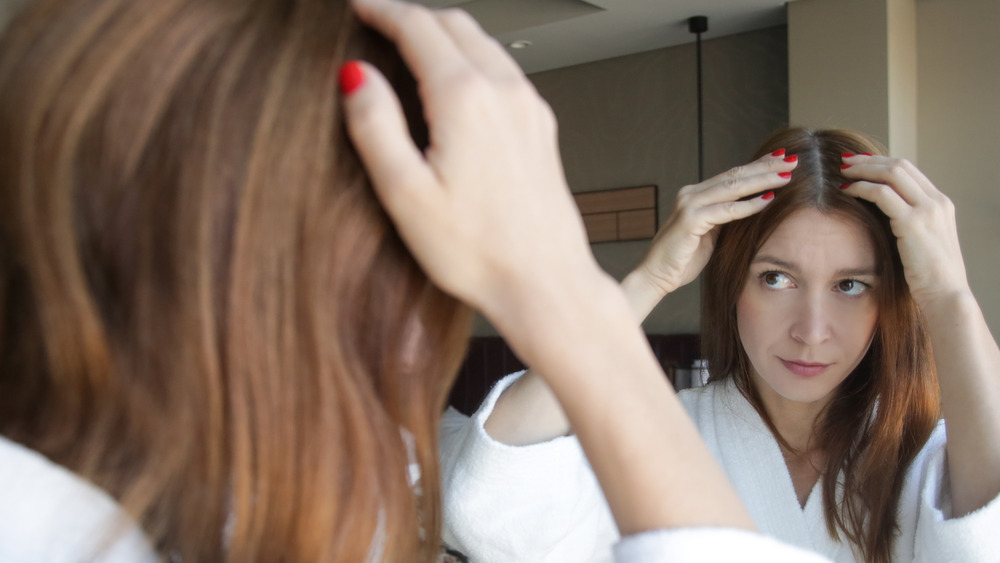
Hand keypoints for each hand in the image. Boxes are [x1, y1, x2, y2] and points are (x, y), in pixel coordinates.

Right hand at [343, 0, 599, 327]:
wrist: (544, 282)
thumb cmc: (478, 251)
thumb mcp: (405, 193)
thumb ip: (375, 126)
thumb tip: (356, 77)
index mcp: (466, 100)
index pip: (418, 26)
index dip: (382, 10)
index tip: (360, 7)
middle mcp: (504, 94)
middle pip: (455, 24)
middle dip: (413, 16)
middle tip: (380, 22)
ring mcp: (529, 108)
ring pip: (484, 43)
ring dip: (445, 33)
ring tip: (413, 46)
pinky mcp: (541, 128)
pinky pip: (504, 71)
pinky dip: (473, 59)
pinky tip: (457, 84)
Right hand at [628, 152, 796, 303]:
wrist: (655, 276)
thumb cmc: (682, 259)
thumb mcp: (709, 234)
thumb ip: (724, 218)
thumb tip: (751, 208)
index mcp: (695, 195)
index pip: (732, 175)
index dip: (757, 166)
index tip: (781, 159)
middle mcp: (691, 194)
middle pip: (734, 175)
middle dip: (765, 167)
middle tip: (791, 160)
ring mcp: (689, 205)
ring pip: (732, 187)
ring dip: (762, 181)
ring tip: (786, 175)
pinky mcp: (690, 220)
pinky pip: (726, 211)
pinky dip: (748, 206)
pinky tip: (768, 200)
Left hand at [840, 155, 969, 307]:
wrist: (946, 295)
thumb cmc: (929, 277)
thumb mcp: (923, 243)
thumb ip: (909, 224)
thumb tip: (883, 215)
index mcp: (941, 204)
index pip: (910, 170)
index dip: (882, 163)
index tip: (860, 163)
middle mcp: (937, 202)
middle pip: (900, 166)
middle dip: (869, 160)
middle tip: (845, 161)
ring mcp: (928, 210)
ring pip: (891, 174)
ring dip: (863, 170)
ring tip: (842, 171)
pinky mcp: (913, 223)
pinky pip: (882, 194)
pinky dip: (862, 187)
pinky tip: (846, 190)